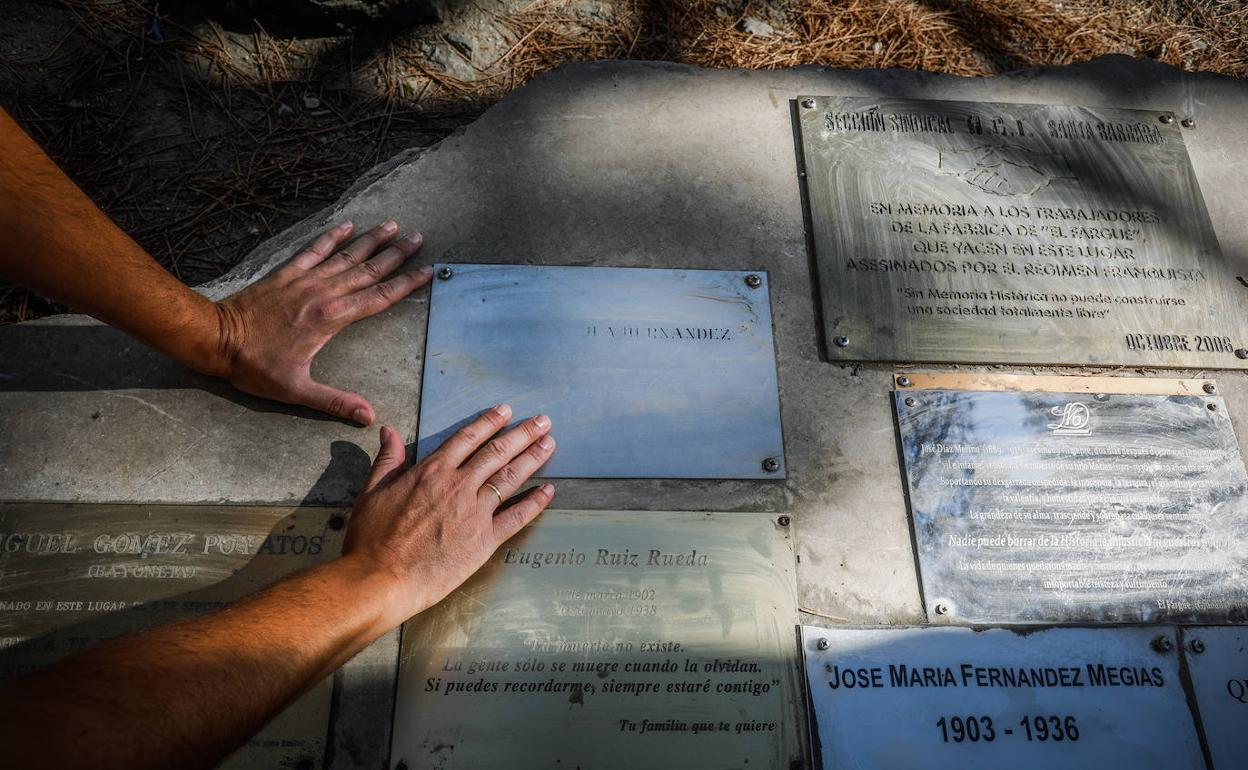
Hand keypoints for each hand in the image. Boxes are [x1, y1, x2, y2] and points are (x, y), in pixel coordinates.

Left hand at [212, 220, 430, 424]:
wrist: (216, 339)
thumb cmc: (255, 366)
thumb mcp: (296, 390)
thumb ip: (335, 401)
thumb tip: (368, 416)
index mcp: (331, 319)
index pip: (379, 298)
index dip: (406, 284)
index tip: (427, 271)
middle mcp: (323, 294)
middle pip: (368, 270)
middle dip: (396, 254)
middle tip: (419, 238)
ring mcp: (305, 280)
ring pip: (346, 256)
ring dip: (371, 240)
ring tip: (393, 226)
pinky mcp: (286, 274)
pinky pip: (314, 250)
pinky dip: (331, 236)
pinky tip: (347, 225)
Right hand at [342, 405, 556, 625]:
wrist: (381, 579)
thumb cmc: (371, 539)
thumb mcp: (373, 491)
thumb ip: (388, 460)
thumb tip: (389, 431)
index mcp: (432, 471)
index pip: (468, 438)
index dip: (489, 422)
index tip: (506, 410)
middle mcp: (458, 486)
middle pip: (497, 452)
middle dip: (523, 434)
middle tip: (543, 421)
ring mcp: (474, 513)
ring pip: (510, 477)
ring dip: (533, 458)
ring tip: (550, 443)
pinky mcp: (484, 541)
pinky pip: (516, 517)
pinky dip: (535, 502)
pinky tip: (548, 491)